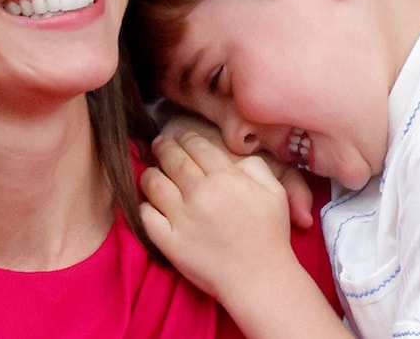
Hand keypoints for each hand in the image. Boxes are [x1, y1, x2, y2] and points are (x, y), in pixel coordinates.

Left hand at [158, 107, 315, 228]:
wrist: (259, 280)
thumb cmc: (269, 236)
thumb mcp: (274, 192)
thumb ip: (255, 167)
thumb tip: (233, 158)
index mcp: (225, 177)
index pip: (195, 145)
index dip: (185, 138)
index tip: (181, 139)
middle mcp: (199, 193)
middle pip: (171, 158)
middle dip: (162, 147)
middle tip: (159, 145)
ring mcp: (181, 217)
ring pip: (152, 182)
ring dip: (150, 173)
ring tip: (152, 173)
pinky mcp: (168, 241)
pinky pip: (144, 214)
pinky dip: (144, 205)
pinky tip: (150, 203)